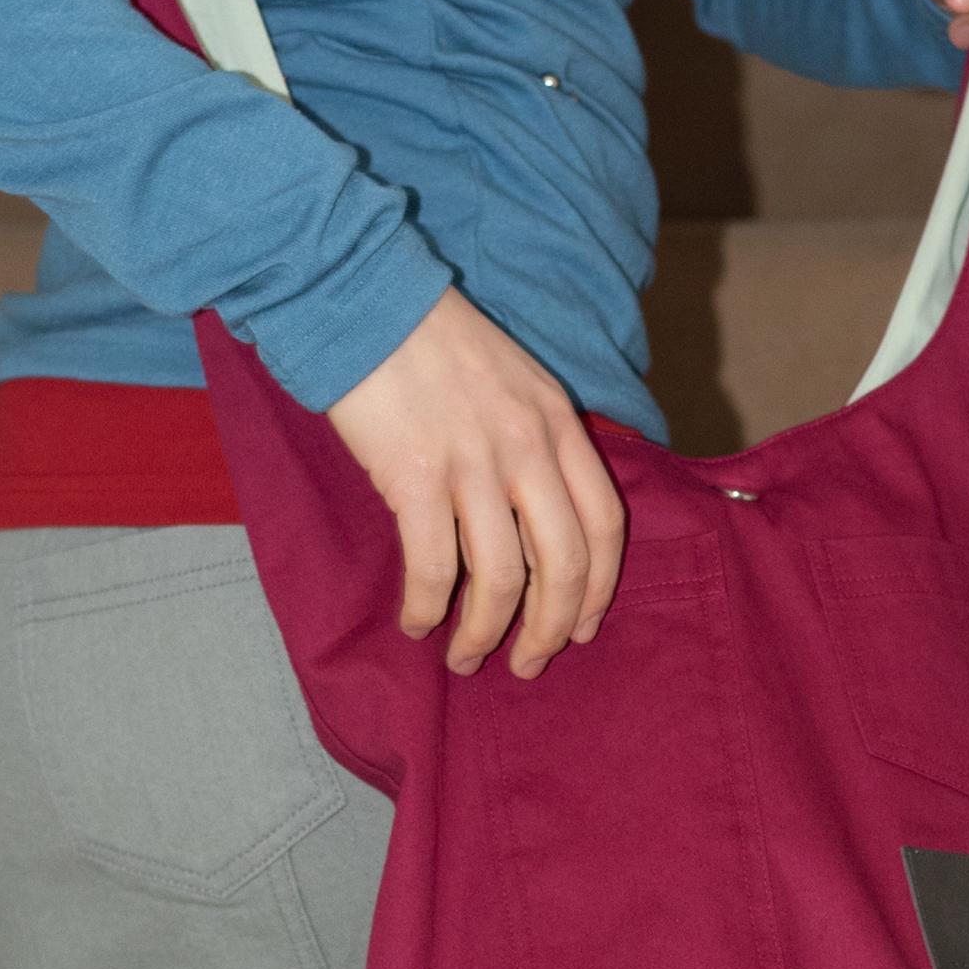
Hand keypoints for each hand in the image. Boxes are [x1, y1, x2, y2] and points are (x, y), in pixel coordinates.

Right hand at [325, 286, 625, 679]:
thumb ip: (535, 441)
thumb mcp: (513, 381)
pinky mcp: (416, 477)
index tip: (580, 628)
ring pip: (502, 578)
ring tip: (466, 658)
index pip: (605, 522)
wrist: (363, 303)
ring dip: (486, 633)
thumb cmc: (430, 343)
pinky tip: (418, 622)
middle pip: (564, 563)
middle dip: (549, 629)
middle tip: (529, 665)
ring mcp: (474, 462)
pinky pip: (435, 566)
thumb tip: (533, 521)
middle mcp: (528, 446)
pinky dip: (429, 607)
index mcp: (558, 422)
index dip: (599, 588)